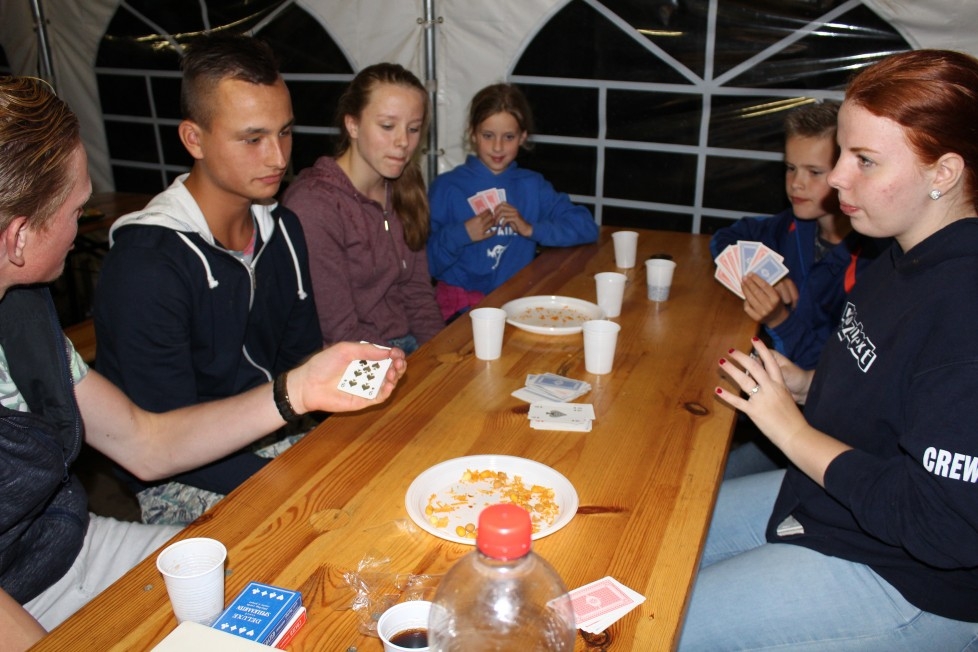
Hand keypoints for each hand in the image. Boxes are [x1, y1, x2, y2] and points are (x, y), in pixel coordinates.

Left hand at [287, 341, 406, 413]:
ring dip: (396, 376)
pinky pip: (381, 396)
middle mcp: (368, 372)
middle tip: (400, 362)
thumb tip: (388, 351)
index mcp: (364, 358)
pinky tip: (389, 383)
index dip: (395, 354)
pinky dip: (388, 390)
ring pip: (389, 382)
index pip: (385, 355)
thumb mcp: (345, 350)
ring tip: (394, 371)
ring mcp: (367, 386)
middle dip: (399, 364)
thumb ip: (366, 350)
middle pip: (391, 368)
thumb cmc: (323, 365)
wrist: (308, 385)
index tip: (397, 353)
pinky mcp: (365, 400)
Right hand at [465, 209, 497, 241]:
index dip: (489, 211)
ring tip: (493, 221)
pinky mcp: (482, 237)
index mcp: (478, 218)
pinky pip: (490, 234)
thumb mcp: (470, 219)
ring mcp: (482, 230)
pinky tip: (496, 230)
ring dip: (493, 222)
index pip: (486, 213)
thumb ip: (477, 217)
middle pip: (490, 218)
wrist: (460, 234)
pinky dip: (494, 232)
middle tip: (492, 215)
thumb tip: (483, 215)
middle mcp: (481, 224)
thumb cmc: (464, 226)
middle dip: (492, 215)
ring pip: (491, 224)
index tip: (490, 210)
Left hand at [494, 202, 532, 237]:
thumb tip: (496, 215)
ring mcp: (515, 213)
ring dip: (497, 219)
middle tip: (493, 219)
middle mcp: (514, 209)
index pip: (503, 203)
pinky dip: (502, 224)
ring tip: (496, 224)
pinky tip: (502, 228)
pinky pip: (506, 219)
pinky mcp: (516, 218)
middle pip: (501, 207)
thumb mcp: (510, 219)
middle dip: (495, 213)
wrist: (526, 229)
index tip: (494, 214)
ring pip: (502, 213)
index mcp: (512, 208)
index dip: (497, 207)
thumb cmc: (517, 225)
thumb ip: (505, 216)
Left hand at [715, 338, 847, 485]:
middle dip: (741, 357)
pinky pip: (737, 402)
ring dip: (731, 370)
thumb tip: (765, 383)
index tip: (754, 340)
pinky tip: (717, 390)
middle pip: (754, 367)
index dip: (762, 350)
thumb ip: (775, 389)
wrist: (795, 433)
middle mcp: (770, 389)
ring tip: (721, 363)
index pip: (770, 362)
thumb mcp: (786, 398)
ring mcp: (761, 399)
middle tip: (730, 350)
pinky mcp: (754, 412)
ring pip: (744, 381)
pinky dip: (726, 396)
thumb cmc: (792, 418)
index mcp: (779, 384)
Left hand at [741, 274, 796, 326]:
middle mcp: (770, 306)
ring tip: (742, 283)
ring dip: (745, 289)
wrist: (777, 317)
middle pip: (756, 292)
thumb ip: (769, 286)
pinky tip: (745, 295)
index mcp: (776, 298)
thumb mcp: (776, 293)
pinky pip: (747, 307)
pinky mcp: (757, 318)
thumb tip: (755, 276)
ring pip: (750, 299)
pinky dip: (745, 301)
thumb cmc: (775, 302)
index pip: (764, 286)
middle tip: (744, 277)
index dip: (756, 279)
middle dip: (749, 283)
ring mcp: (763, 313)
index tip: (750, 273)